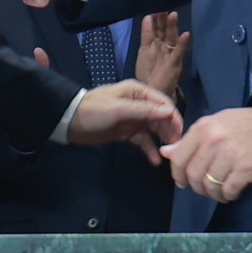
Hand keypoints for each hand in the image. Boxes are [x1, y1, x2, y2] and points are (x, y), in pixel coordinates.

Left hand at [65, 78, 185, 154]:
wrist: (70, 122)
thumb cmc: (93, 111)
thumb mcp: (119, 109)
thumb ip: (144, 110)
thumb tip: (170, 111)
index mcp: (138, 91)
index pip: (163, 103)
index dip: (173, 117)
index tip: (181, 133)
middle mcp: (139, 103)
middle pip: (161, 117)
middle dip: (170, 131)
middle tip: (176, 148)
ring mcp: (133, 118)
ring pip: (154, 130)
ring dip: (162, 141)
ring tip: (168, 155)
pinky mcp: (127, 132)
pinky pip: (143, 140)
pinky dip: (149, 149)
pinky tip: (154, 161)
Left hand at [135, 10, 190, 99]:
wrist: (152, 92)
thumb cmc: (148, 72)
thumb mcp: (144, 50)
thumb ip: (146, 34)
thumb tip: (147, 17)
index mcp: (156, 42)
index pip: (156, 27)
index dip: (155, 17)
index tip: (154, 4)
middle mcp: (164, 46)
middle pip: (164, 30)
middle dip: (163, 19)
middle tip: (163, 5)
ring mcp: (170, 54)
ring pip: (172, 38)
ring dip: (173, 27)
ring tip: (173, 14)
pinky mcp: (175, 64)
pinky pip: (178, 52)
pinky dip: (182, 44)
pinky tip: (186, 35)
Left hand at [166, 105, 251, 205]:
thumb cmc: (247, 124)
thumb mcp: (216, 124)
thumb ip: (190, 140)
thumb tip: (166, 152)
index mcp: (203, 128)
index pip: (179, 158)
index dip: (178, 174)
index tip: (183, 181)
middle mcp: (213, 141)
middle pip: (193, 175)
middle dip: (197, 187)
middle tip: (205, 189)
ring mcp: (230, 155)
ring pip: (210, 186)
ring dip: (214, 194)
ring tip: (220, 192)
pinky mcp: (246, 169)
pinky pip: (228, 190)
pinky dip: (228, 195)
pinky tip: (232, 192)